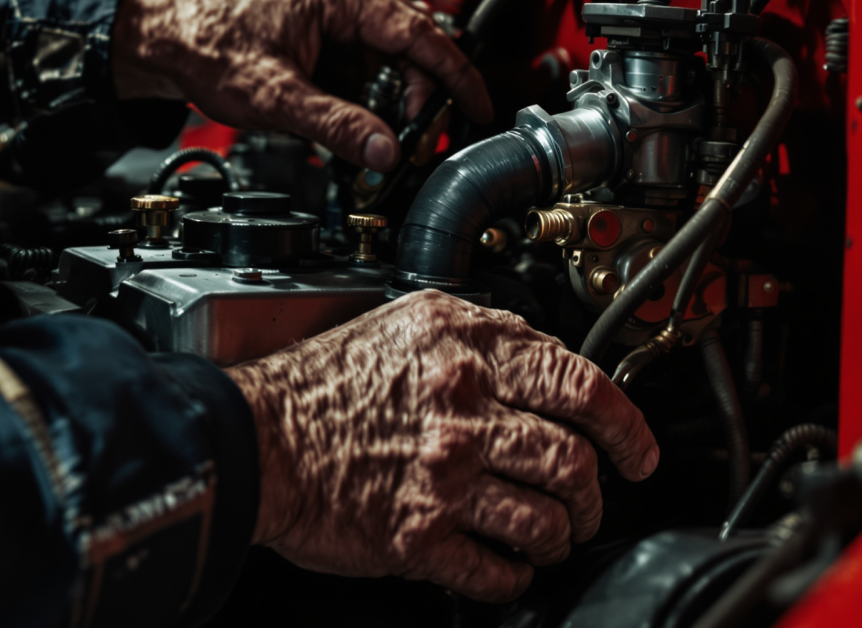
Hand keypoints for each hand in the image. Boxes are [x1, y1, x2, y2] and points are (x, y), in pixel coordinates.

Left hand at [110, 0, 492, 170]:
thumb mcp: (275, 97)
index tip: (477, 103)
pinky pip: (354, 56)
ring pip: (379, 54)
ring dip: (386, 94)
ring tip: (381, 132)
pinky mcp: (313, 21)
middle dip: (415, 94)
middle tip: (415, 137)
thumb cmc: (205, 47)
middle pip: (403, 45)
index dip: (454, 73)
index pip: (417, 32)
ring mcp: (324, 3)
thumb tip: (385, 150)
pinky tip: (353, 115)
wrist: (159, 37)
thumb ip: (335, 125)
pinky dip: (361, 88)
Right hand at [226, 291, 658, 602]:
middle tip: (592, 497)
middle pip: (573, 461)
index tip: (636, 448)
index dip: (624, 424)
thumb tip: (542, 359)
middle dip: (596, 490)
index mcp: (466, 351)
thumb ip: (482, 333)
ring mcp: (444, 477)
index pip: (579, 385)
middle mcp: (463, 410)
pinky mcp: (419, 537)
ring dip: (561, 534)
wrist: (260, 435)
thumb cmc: (326, 379)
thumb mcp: (409, 321)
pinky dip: (515, 574)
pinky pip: (497, 571)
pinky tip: (508, 563)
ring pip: (547, 521)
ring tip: (551, 532)